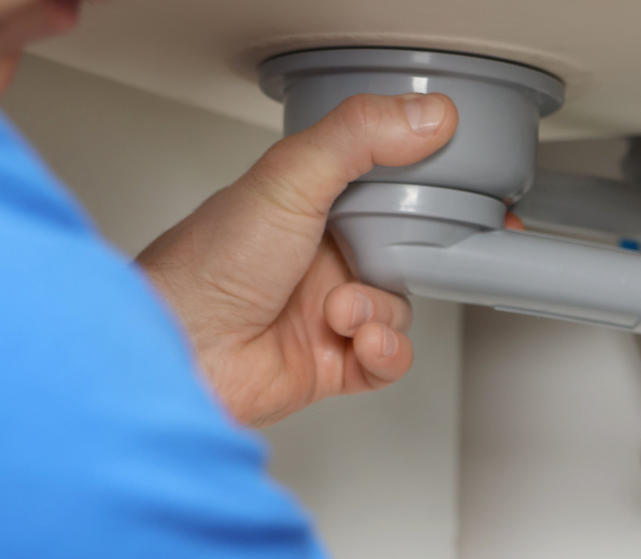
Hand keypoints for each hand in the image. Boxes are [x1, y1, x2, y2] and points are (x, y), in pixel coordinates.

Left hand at [137, 93, 458, 425]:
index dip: (422, 184)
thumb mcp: (288, 179)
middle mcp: (317, 257)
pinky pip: (390, 360)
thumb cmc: (208, 265)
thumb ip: (359, 138)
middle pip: (403, 251)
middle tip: (413, 256)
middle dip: (415, 259)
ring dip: (380, 311)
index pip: (381, 184)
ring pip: (399, 308)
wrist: (182, 352)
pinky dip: (385, 352)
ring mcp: (325, 312)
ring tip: (341, 311)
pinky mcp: (333, 363)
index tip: (458, 182)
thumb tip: (428, 114)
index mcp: (306, 205)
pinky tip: (357, 340)